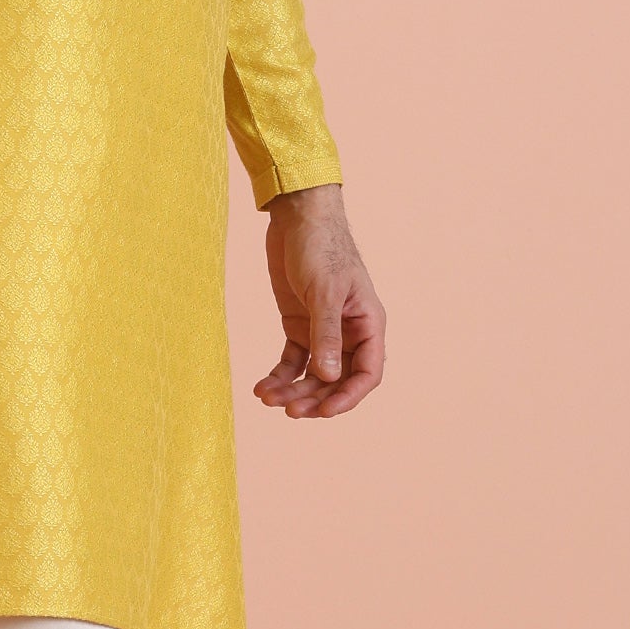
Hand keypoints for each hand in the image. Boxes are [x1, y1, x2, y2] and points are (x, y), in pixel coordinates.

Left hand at [252, 183, 384, 417]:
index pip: (367, 373)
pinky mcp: (299, 324)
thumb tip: (327, 378)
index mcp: (367, 324)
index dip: (348, 397)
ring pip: (313, 374)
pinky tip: (262, 386)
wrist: (297, 216)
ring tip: (267, 399)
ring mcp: (323, 330)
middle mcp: (348, 332)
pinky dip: (279, 375)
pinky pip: (293, 360)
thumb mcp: (324, 291)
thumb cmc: (321, 246)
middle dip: (314, 398)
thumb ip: (326, 335)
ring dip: (293, 390)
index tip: (323, 412)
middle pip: (337, 380)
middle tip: (288, 410)